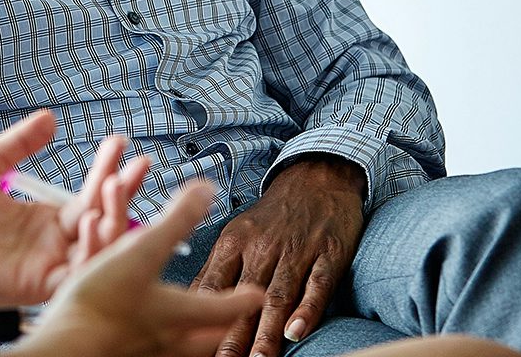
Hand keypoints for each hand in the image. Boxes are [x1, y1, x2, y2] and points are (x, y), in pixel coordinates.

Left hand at [0, 110, 150, 311]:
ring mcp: (49, 265)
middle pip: (104, 220)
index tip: (120, 142)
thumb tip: (49, 117)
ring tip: (116, 186)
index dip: (107, 169)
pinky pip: (78, 273)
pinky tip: (96, 222)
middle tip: (138, 165)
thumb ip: (19, 144)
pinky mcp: (39, 286)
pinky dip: (94, 251)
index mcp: (45, 218)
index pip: (89, 194)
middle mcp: (54, 243)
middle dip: (123, 193)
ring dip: (114, 218)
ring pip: (99, 248)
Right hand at [20, 182, 263, 356]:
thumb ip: (176, 221)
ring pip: (176, 351)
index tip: (257, 295)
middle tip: (227, 324)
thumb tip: (206, 191)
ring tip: (184, 332)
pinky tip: (136, 339)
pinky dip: (146, 344)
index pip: (224, 308)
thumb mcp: (142, 250)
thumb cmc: (103, 302)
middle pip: (205, 340)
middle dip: (218, 329)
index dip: (243, 299)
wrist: (67, 347)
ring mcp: (142, 353)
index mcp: (179, 313)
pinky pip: (140, 351)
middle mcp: (166, 340)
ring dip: (186, 340)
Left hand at [192, 156, 367, 356]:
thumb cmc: (272, 216)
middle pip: (244, 298)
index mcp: (234, 243)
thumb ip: (218, 269)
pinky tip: (297, 332)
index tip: (192, 343)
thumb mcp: (237, 234)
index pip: (213, 286)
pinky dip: (307, 309)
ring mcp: (296, 251)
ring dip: (267, 332)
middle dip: (233, 335)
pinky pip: (317, 285)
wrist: (316, 179)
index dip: (202, 316)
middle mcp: (262, 248)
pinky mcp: (329, 254)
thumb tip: (193, 304)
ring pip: (278, 296)